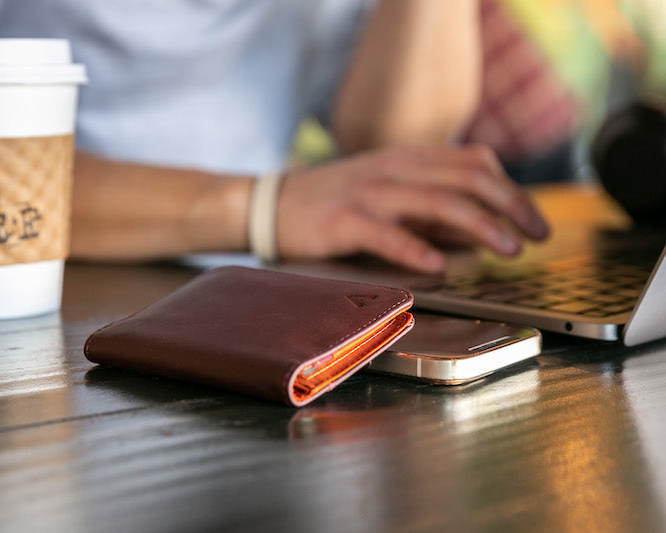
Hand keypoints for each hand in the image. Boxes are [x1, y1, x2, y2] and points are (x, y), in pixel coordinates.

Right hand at [276, 143, 548, 271]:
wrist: (272, 203)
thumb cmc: (333, 203)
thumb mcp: (387, 195)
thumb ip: (429, 208)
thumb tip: (475, 230)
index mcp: (408, 159)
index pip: (475, 163)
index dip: (512, 190)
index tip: (534, 221)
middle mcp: (395, 169)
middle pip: (468, 177)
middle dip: (512, 206)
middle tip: (538, 237)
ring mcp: (369, 192)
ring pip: (437, 200)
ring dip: (480, 224)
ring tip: (509, 248)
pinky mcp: (344, 219)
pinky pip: (386, 232)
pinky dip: (416, 246)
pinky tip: (439, 264)